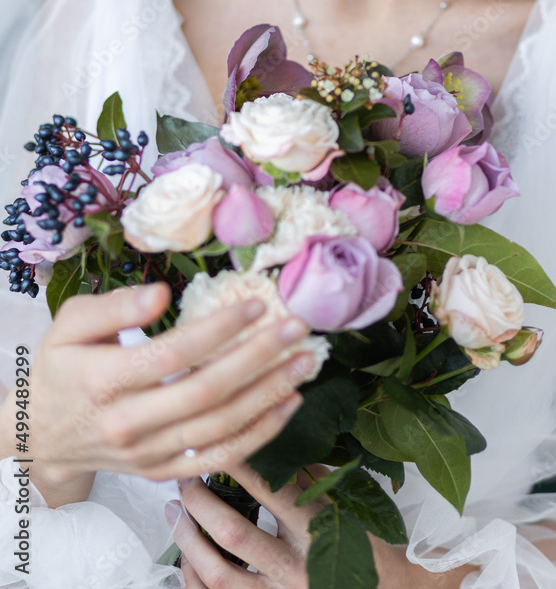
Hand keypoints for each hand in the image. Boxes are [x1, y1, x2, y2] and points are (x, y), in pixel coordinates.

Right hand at [15, 283, 313, 504]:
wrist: (41, 435)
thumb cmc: (60, 368)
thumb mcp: (70, 323)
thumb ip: (115, 305)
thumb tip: (162, 293)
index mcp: (105, 380)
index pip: (175, 354)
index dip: (221, 329)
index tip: (257, 304)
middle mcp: (129, 423)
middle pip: (207, 391)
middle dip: (259, 357)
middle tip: (296, 328)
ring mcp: (148, 454)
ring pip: (221, 428)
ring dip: (269, 395)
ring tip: (304, 363)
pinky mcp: (163, 472)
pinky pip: (220, 459)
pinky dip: (259, 434)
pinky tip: (288, 404)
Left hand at [168, 464, 453, 588]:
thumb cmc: (371, 549)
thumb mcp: (349, 506)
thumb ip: (310, 477)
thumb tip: (271, 441)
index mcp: (321, 531)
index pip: (272, 491)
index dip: (238, 466)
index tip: (214, 443)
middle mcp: (299, 570)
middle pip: (235, 536)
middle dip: (201, 504)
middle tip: (184, 479)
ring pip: (219, 576)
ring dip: (188, 541)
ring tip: (175, 513)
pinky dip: (194, 579)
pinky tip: (186, 556)